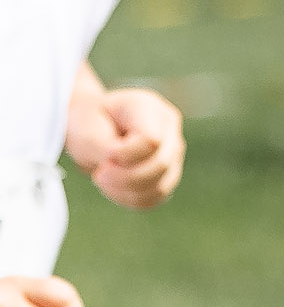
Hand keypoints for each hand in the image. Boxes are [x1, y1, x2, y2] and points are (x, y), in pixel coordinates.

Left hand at [86, 88, 185, 208]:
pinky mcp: (168, 174)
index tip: (103, 156)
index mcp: (149, 108)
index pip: (152, 140)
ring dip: (126, 191)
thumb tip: (121, 167)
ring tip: (103, 179)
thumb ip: (106, 149)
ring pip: (160, 186)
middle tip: (99, 174)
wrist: (91, 126)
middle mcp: (169, 128)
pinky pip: (155, 197)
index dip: (126, 155)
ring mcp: (172, 152)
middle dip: (125, 177)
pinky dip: (131, 198)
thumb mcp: (88, 131)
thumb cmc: (88, 124)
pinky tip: (112, 188)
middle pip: (161, 164)